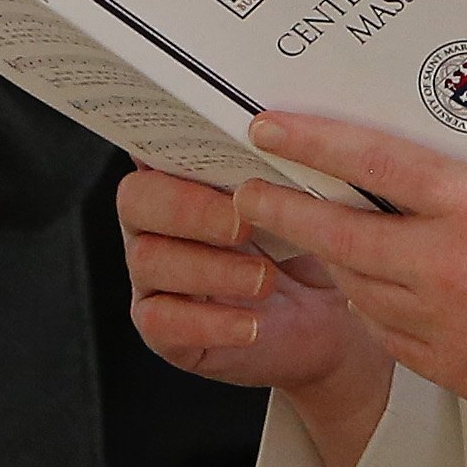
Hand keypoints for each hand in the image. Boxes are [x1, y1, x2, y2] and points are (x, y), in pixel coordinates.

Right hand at [119, 165, 377, 390]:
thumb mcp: (301, 203)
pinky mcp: (163, 331)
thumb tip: (273, 135)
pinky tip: (250, 324)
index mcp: (185, 178)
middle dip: (190, 209)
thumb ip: (273, 170)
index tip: (206, 149)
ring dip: (211, 268)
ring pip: (148, 260)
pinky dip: (209, 322)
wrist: (330, 319)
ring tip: (264, 280)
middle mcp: (157, 224)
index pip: (150, 146)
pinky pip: (161, 323)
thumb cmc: (309, 249)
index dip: (166, 143)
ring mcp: (154, 279)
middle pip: (136, 199)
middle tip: (243, 225)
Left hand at [231, 109, 466, 466]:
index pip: (371, 161)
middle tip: (250, 193)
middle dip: (284, 210)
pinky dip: (375, 306)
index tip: (268, 128)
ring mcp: (444, 327)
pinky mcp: (451, 371)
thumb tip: (437, 169)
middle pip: (339, 233)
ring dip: (332, 258)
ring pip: (358, 286)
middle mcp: (449, 268)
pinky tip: (378, 289)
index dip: (311, 141)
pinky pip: (389, 333)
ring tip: (311, 235)